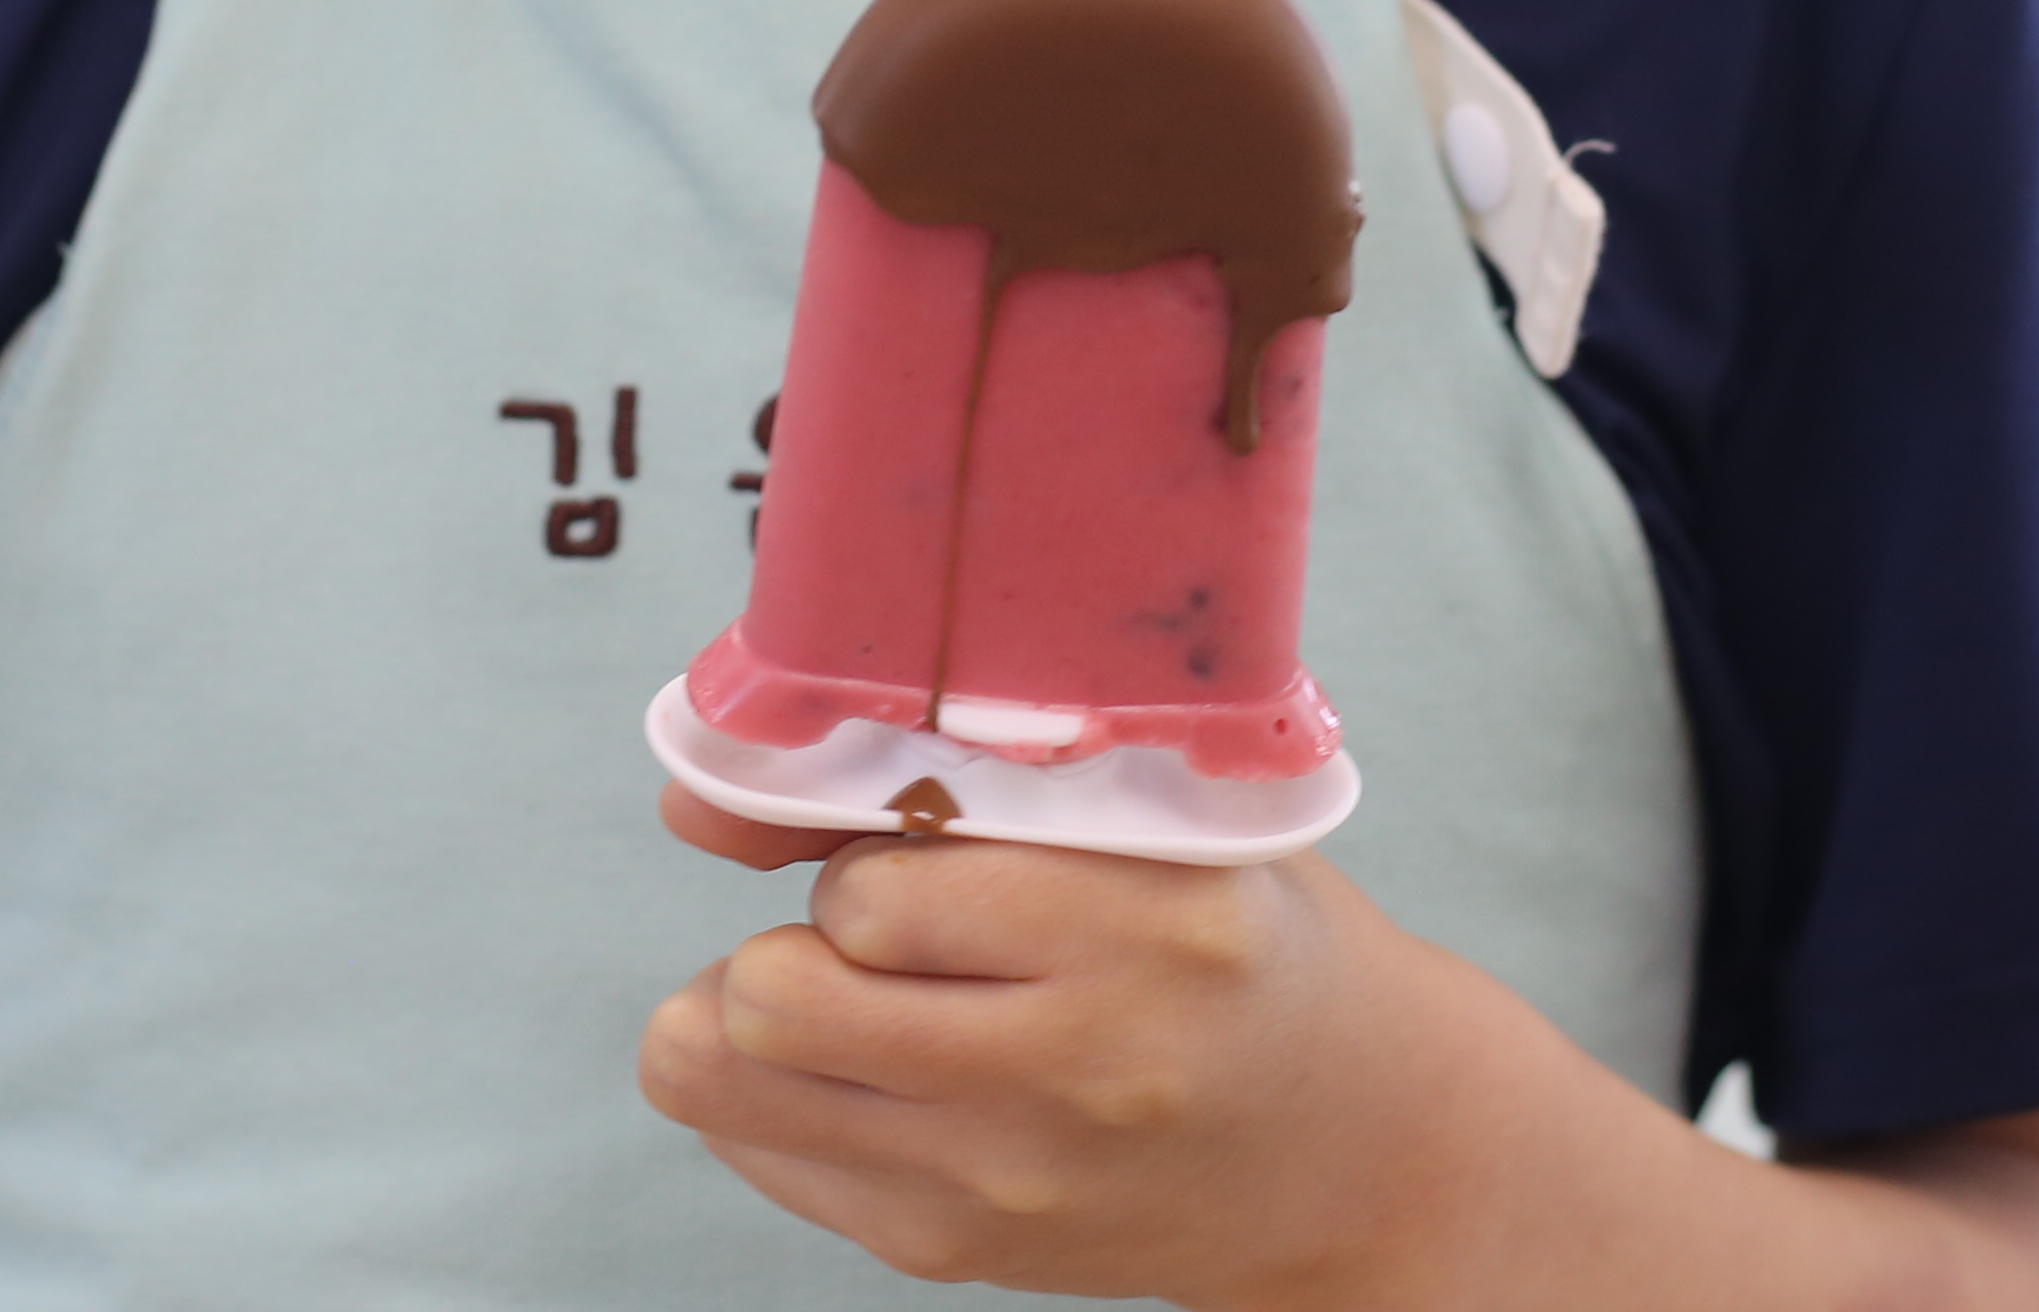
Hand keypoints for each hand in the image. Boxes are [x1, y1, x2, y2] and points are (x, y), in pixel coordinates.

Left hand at [637, 785, 1460, 1304]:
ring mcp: (1001, 1179)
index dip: (866, 849)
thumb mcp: (1150, 821)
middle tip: (882, 928)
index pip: (876, 894)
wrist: (1348, 1148)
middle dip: (798, 937)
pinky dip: (780, 1084)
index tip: (924, 846)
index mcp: (1147, 929)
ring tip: (858, 988)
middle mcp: (1072, 1070)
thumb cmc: (1231, 940)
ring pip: (724, 1072)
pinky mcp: (948, 1248)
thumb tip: (690, 792)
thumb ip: (937, 790)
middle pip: (772, 998)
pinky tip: (883, 1060)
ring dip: (763, 1006)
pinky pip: (752, 1142)